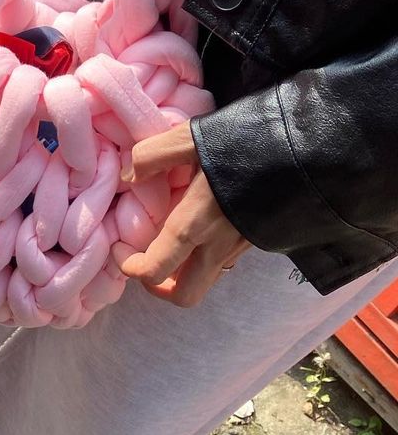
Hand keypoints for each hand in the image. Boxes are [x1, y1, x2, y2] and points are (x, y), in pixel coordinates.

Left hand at [119, 122, 249, 306]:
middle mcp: (217, 247)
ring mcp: (240, 248)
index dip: (129, 267)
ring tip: (169, 242)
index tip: (121, 245)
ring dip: (182, 273)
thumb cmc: (247, 141)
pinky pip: (224, 263)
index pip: (152, 272)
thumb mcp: (191, 138)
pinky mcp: (257, 240)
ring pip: (206, 281)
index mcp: (193, 226)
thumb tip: (128, 175)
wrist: (313, 146)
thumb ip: (151, 155)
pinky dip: (204, 257)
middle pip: (184, 297)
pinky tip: (200, 226)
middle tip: (146, 260)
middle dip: (159, 288)